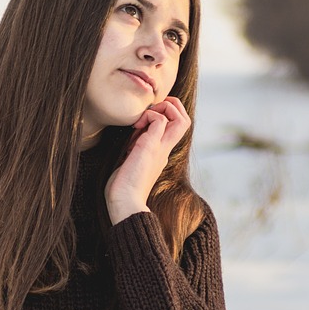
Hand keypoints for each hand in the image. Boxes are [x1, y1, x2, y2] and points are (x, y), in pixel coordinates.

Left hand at [105, 97, 190, 223]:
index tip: (145, 118)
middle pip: (186, 121)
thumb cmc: (123, 187)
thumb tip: (129, 138)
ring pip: (182, 119)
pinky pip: (160, 120)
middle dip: (173, 106)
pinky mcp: (150, 147)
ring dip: (164, 108)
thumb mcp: (130, 162)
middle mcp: (165, 150)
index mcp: (161, 153)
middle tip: (152, 110)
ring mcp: (160, 148)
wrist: (125, 203)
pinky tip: (135, 125)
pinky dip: (149, 114)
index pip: (175, 128)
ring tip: (144, 117)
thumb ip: (133, 150)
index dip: (167, 114)